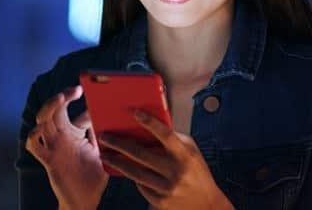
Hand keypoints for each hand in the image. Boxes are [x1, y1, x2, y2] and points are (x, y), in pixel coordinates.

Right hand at [25, 85, 108, 209]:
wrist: (86, 200)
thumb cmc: (94, 176)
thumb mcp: (103, 151)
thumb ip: (103, 135)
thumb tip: (112, 116)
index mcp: (74, 133)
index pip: (73, 111)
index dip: (79, 100)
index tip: (87, 91)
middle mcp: (62, 137)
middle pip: (54, 110)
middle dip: (61, 97)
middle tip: (73, 90)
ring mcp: (54, 147)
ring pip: (43, 121)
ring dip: (49, 107)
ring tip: (60, 98)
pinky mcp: (48, 160)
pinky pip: (34, 145)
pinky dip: (33, 136)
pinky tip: (41, 129)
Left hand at [97, 109, 233, 209]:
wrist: (207, 205)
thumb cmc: (197, 173)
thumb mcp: (191, 152)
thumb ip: (174, 140)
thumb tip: (151, 125)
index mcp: (184, 155)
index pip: (165, 134)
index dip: (150, 122)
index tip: (133, 111)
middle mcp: (176, 171)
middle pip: (141, 154)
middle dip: (119, 144)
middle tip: (104, 137)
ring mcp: (167, 188)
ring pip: (135, 172)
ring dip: (117, 162)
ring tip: (105, 154)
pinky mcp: (160, 201)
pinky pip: (141, 186)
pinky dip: (134, 177)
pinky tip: (126, 171)